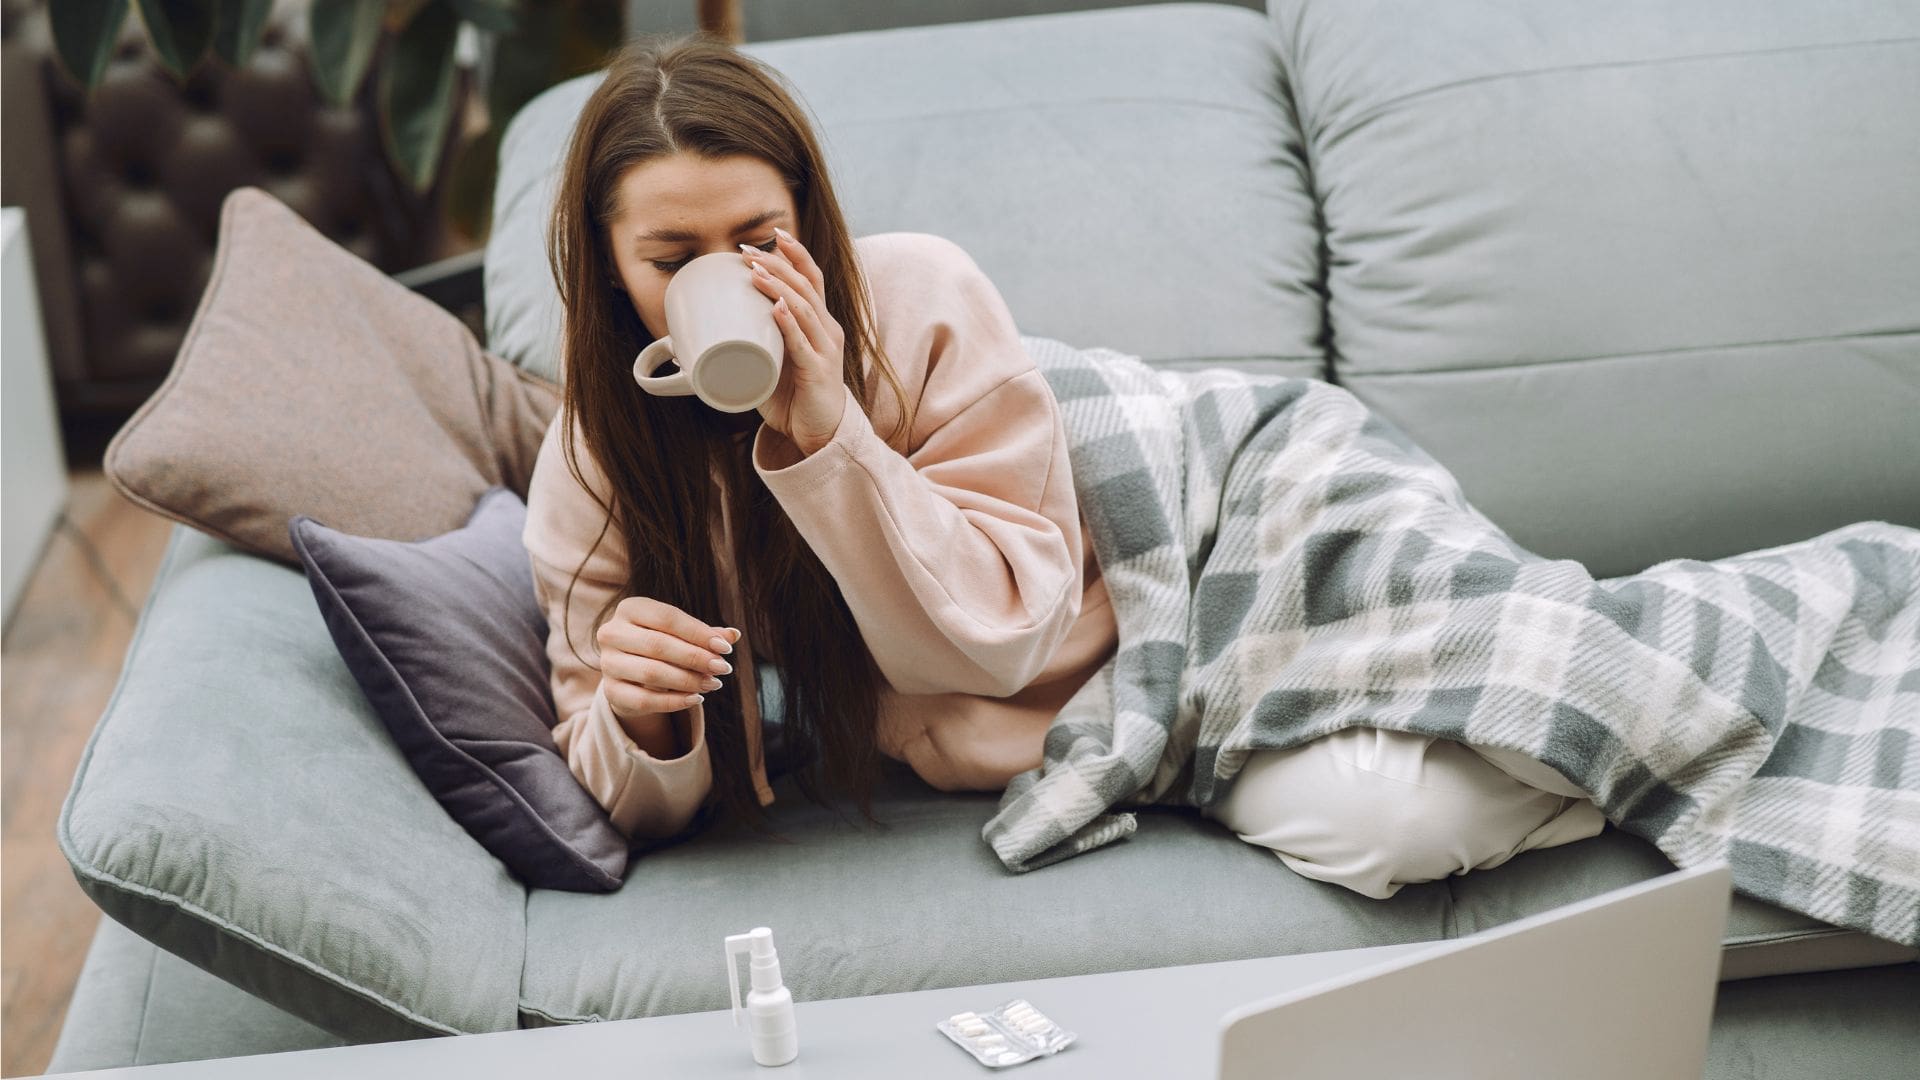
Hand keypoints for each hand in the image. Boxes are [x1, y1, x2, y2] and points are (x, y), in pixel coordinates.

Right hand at [595, 596, 741, 727]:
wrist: (632, 674)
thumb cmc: (662, 645)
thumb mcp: (682, 634)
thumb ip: (706, 634)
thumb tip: (734, 635)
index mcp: (630, 609)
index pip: (667, 618)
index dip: (698, 633)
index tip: (725, 648)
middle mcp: (612, 633)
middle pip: (658, 645)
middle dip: (695, 658)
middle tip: (723, 668)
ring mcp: (608, 663)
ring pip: (651, 673)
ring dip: (687, 680)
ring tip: (713, 683)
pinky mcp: (610, 691)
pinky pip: (644, 700)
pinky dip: (674, 702)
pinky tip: (696, 699)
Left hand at [741, 227, 846, 456]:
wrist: (821, 434)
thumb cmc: (795, 397)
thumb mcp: (773, 362)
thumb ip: (750, 345)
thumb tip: (698, 338)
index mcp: (819, 323)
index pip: (812, 279)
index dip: (796, 254)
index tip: (772, 234)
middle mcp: (827, 330)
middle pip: (806, 285)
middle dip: (777, 264)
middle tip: (747, 251)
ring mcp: (825, 349)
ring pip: (803, 308)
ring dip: (777, 286)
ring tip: (754, 272)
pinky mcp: (819, 372)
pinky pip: (803, 343)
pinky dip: (788, 323)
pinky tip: (776, 308)